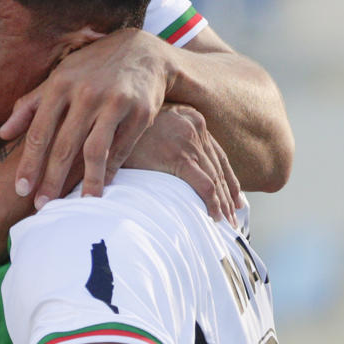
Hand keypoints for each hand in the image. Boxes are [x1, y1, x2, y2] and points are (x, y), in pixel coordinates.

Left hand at [0, 28, 174, 207]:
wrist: (143, 51)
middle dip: (52, 179)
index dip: (29, 163)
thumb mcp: (58, 77)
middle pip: (64, 145)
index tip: (21, 189)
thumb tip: (2, 135)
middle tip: (42, 206)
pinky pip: (121, 147)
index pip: (38, 131)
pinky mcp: (140, 111)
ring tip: (79, 204)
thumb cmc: (91, 68)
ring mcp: (114, 101)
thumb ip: (29, 106)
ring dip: (86, 180)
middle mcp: (85, 93)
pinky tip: (101, 187)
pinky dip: (111, 169)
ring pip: (95, 149)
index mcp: (60, 84)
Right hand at [122, 105, 241, 223]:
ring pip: (215, 179)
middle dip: (228, 197)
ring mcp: (189, 143)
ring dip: (223, 204)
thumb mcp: (152, 128)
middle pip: (219, 169)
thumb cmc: (123, 131)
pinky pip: (204, 184)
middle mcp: (195, 128)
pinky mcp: (178, 158)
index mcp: (191, 119)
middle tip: (234, 219)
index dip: (229, 180)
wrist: (108, 126)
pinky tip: (215, 216)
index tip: (235, 199)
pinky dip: (212, 203)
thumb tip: (172, 164)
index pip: (217, 156)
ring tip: (227, 224)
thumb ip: (168, 141)